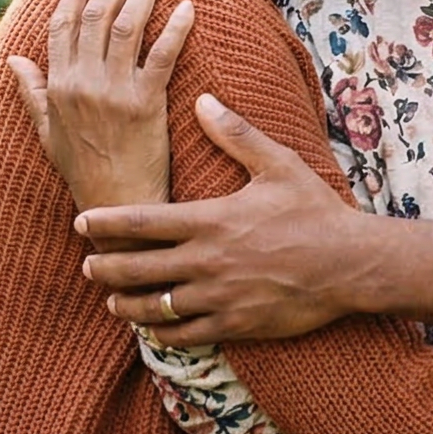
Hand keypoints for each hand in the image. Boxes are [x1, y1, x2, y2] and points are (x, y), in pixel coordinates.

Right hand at [9, 0, 191, 212]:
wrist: (116, 206)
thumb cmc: (82, 171)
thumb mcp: (47, 132)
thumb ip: (31, 92)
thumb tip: (12, 59)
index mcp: (58, 86)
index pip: (63, 25)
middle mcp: (82, 82)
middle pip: (97, 16)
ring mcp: (114, 92)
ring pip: (127, 27)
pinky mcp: (146, 104)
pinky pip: (162, 56)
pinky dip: (175, 28)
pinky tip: (187, 6)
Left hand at [72, 93, 363, 344]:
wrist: (350, 264)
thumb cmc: (315, 210)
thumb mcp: (278, 163)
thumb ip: (236, 134)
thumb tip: (204, 99)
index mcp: (211, 219)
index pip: (141, 221)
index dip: (105, 223)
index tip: (82, 222)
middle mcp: (206, 260)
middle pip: (137, 268)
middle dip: (105, 268)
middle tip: (87, 266)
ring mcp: (218, 296)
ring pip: (155, 306)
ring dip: (126, 304)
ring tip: (111, 301)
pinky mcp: (235, 323)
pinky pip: (185, 334)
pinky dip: (163, 332)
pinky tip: (153, 327)